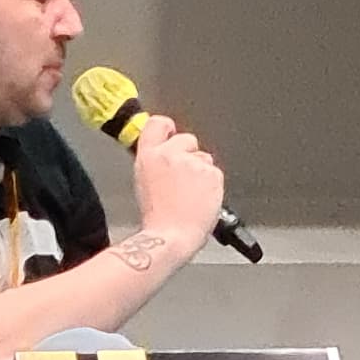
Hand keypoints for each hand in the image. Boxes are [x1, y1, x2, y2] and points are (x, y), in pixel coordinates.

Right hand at [127, 113, 227, 258]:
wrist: (171, 236)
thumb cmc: (157, 217)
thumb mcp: (144, 181)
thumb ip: (156, 162)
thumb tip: (166, 154)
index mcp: (149, 155)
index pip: (158, 123)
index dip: (168, 128)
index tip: (171, 133)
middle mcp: (170, 154)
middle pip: (187, 139)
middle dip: (189, 154)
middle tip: (184, 180)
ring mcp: (192, 163)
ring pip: (204, 158)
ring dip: (201, 172)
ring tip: (191, 195)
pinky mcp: (212, 174)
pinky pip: (215, 173)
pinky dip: (212, 185)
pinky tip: (201, 199)